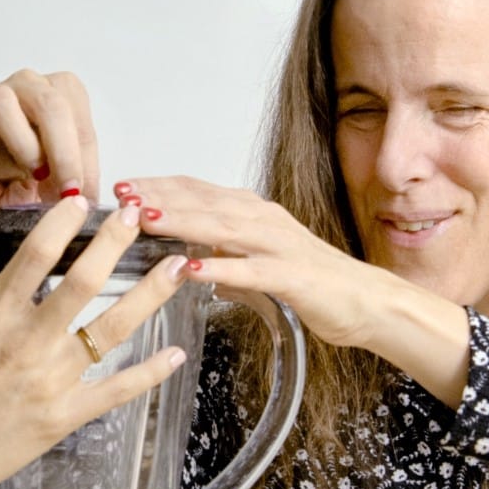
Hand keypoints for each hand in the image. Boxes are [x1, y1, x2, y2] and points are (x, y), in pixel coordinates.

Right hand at [0, 69, 97, 210]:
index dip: (83, 161)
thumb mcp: (63, 168)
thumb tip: (89, 200)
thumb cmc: (33, 161)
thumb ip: (78, 177)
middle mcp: (29, 84)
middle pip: (49, 105)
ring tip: (30, 171)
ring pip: (1, 101)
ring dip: (21, 141)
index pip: (79, 121)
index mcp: (62, 92)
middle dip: (61, 152)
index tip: (82, 195)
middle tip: (64, 188)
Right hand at [0, 196, 187, 488]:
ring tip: (178, 268)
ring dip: (149, 296)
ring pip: (112, 330)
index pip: (35, 255)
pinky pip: (116, 390)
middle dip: (117, 244)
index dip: (64, 224)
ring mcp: (50, 379)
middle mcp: (28, 341)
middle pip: (85, 282)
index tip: (85, 202)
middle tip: (141, 217)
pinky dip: (150, 372)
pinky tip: (176, 354)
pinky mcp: (63, 416)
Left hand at [116, 176, 386, 348]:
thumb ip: (229, 261)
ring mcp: (278, 245)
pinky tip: (190, 270)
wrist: (367, 301)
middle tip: (121, 194)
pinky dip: (219, 268)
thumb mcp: (260, 266)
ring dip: (182, 221)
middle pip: (203, 201)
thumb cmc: (316, 284)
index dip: (159, 186)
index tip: (123, 186)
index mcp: (253, 214)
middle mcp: (263, 220)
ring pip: (222, 227)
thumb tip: (196, 268)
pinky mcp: (291, 276)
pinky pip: (250, 270)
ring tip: (145, 219)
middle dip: (159, 196)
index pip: (197, 191)